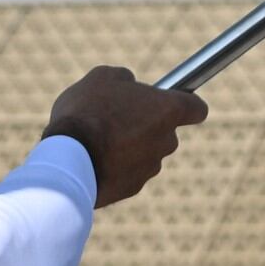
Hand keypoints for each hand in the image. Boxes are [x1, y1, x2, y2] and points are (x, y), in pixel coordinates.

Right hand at [51, 67, 203, 205]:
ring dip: (129, 146)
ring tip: (97, 139)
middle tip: (117, 117)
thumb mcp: (103, 77)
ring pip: (146, 152)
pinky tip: (92, 159)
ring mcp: (151, 167)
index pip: (197, 108)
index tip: (172, 101)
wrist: (67, 160)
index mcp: (168, 110)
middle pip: (166, 131)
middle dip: (147, 124)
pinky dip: (116, 166)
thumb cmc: (86, 112)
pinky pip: (129, 172)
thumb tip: (129, 85)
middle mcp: (167, 141)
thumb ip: (125, 78)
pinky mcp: (133, 188)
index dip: (186, 103)